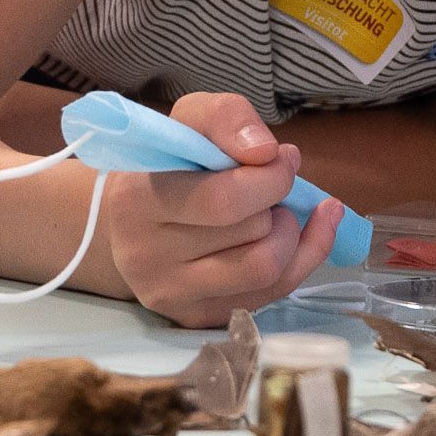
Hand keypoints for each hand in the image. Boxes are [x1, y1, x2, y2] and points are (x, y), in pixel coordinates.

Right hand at [102, 92, 340, 324]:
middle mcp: (145, 257)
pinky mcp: (196, 317)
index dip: (269, 177)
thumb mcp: (188, 122)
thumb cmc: (169, 165)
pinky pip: (271, 295)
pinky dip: (300, 258)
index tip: (277, 157)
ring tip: (275, 213)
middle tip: (275, 183)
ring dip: (288, 233)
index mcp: (135, 201)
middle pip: (251, 233)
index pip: (223, 200)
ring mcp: (170, 295)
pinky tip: (302, 233)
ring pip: (265, 269)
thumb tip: (266, 151)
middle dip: (278, 202)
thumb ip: (225, 117)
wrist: (132, 221)